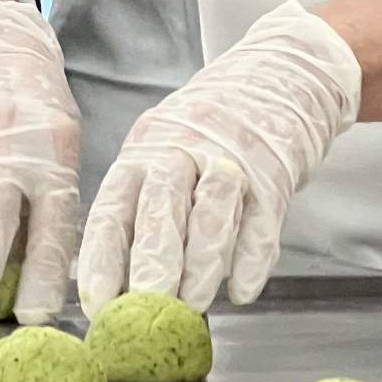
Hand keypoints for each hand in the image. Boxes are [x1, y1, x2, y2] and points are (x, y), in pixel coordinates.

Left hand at [76, 0, 360, 314]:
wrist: (284, 73)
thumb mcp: (164, 149)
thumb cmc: (212, 127)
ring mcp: (232, 155)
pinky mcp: (276, 169)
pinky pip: (263, 218)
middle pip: (162, 207)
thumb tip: (103, 280)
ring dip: (202, 264)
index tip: (97, 303)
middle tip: (144, 308)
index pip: (115, 204)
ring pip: (212, 212)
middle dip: (152, 262)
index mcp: (147, 146)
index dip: (103, 256)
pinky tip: (242, 289)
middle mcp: (184, 146)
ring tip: (193, 305)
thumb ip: (140, 208)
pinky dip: (252, 257)